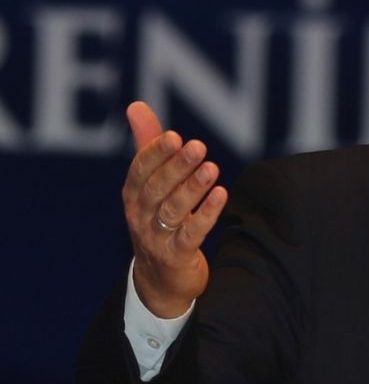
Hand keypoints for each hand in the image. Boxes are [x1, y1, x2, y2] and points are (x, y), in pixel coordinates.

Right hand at [121, 101, 227, 317]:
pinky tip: (221, 195)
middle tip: (197, 146)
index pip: (140, 171)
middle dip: (177, 167)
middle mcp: (140, 215)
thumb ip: (148, 145)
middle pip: (157, 188)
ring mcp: (156, 237)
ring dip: (193, 188)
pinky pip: (191, 233)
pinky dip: (206, 214)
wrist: (160, 279)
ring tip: (212, 168)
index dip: (156, 154)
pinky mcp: (177, 255)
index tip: (175, 136)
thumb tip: (136, 105)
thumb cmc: (157, 220)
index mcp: (133, 195)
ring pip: (173, 210)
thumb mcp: (151, 184)